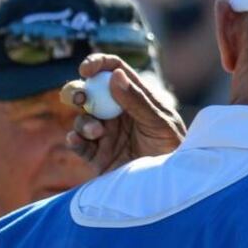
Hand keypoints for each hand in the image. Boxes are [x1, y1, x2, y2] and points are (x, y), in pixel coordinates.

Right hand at [59, 54, 186, 173]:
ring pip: (82, 119)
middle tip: (79, 97)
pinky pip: (79, 144)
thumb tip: (115, 75)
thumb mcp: (161, 124)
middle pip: (89, 93)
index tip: (87, 69)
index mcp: (135, 97)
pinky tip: (76, 139)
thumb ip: (138, 102)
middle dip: (78, 91)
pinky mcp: (97, 155)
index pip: (113, 71)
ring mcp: (106, 134)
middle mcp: (117, 113)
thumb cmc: (174, 148)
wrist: (173, 182)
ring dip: (84, 122)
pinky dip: (74, 139)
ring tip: (96, 131)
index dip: (98, 64)